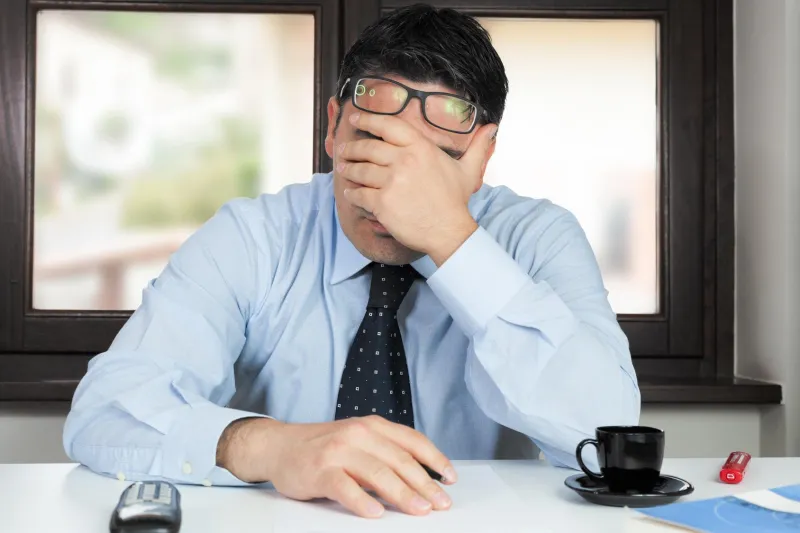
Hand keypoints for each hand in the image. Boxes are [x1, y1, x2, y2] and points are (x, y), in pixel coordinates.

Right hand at [216, 416, 456, 517]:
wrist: (279, 446)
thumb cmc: (323, 447)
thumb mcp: (358, 440)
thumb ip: (385, 452)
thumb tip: (422, 477)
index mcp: (372, 426)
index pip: (413, 441)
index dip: (436, 460)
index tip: (450, 478)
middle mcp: (358, 434)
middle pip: (400, 461)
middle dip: (425, 484)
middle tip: (441, 503)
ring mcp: (339, 451)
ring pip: (379, 474)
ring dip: (403, 495)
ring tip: (419, 510)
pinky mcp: (320, 470)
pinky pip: (346, 487)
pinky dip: (363, 502)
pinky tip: (376, 513)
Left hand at [337, 113, 496, 264]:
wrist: (448, 230)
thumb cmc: (455, 201)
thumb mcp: (468, 170)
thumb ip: (476, 146)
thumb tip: (492, 128)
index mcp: (421, 147)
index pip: (388, 125)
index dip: (368, 119)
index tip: (356, 118)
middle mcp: (404, 160)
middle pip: (368, 148)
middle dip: (352, 148)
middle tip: (344, 149)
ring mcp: (392, 181)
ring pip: (360, 170)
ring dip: (348, 169)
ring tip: (343, 169)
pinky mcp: (382, 202)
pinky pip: (359, 194)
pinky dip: (352, 193)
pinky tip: (349, 193)